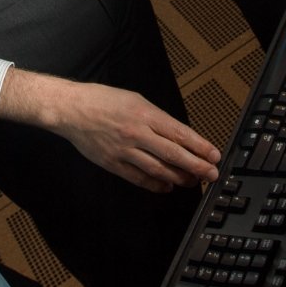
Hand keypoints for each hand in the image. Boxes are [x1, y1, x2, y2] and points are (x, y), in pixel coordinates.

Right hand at [0, 71, 221, 191]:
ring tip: (192, 181)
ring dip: (179, 177)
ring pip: (158, 169)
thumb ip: (156, 118)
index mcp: (145, 113)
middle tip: (212, 174)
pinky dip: (155, 184)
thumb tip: (178, 135)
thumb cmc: (102, 100)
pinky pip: (138, 178)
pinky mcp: (112, 163)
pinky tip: (166, 186)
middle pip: (174, 154)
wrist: (70, 109)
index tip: (214, 155)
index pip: (179, 133)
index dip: (200, 146)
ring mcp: (124, 150)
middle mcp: (137, 133)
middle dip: (196, 166)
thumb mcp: (135, 100)